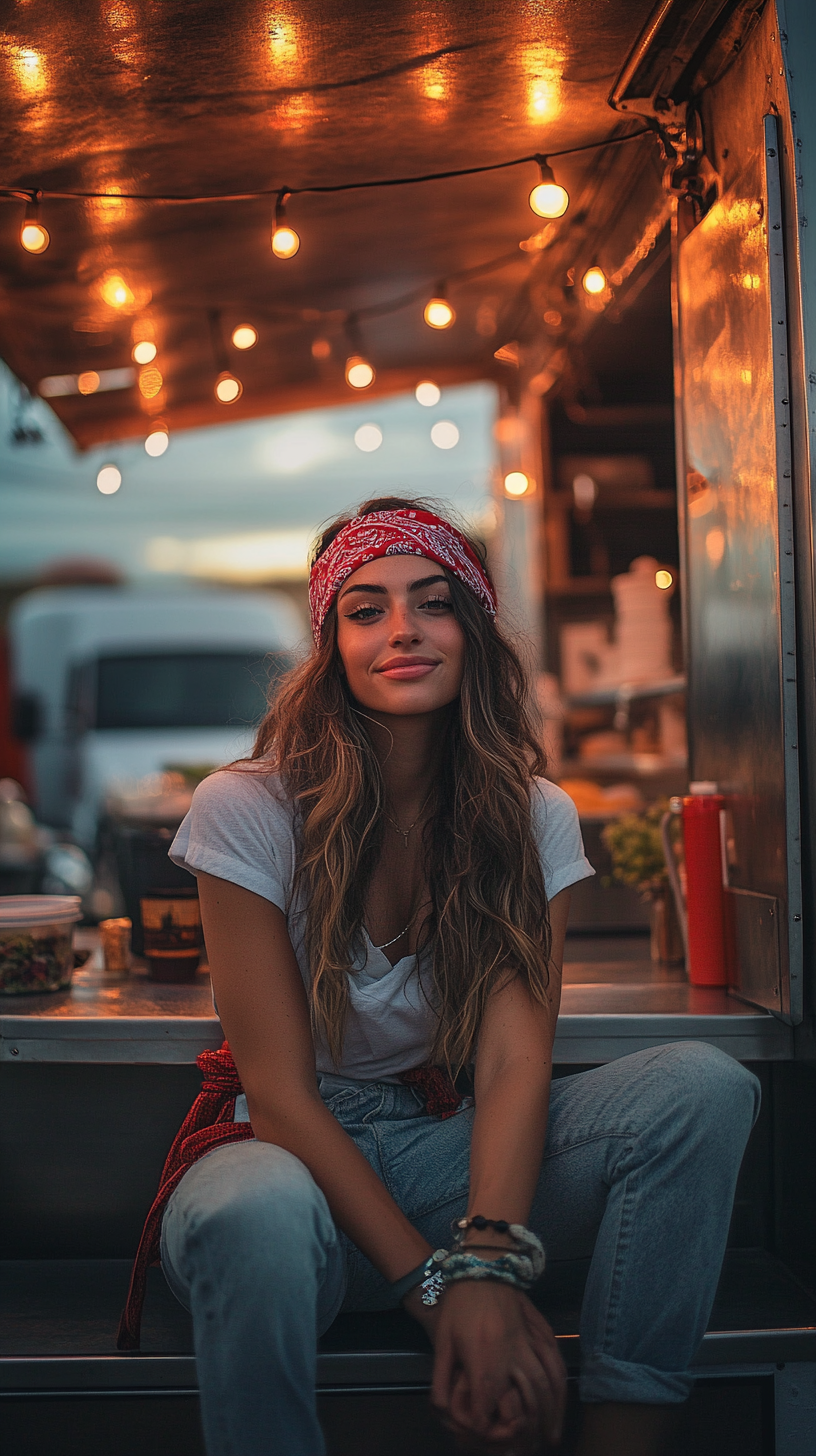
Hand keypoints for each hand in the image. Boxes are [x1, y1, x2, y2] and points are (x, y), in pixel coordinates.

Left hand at [428, 1280, 565, 1452]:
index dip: (485, 1428)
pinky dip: (561, 1389)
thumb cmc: (457, 1307)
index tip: (484, 1435)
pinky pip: (556, 1365)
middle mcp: (512, 1355)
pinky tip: (559, 1402)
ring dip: (551, 1416)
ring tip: (550, 1438)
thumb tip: (445, 1414)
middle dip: (527, 1432)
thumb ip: (442, 1381)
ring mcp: (531, 1342)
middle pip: (526, 1403)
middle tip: (527, 1450)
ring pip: (547, 1387)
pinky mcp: (542, 1331)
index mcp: (484, 1359)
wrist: (482, 1266)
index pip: (488, 1406)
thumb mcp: (442, 1344)